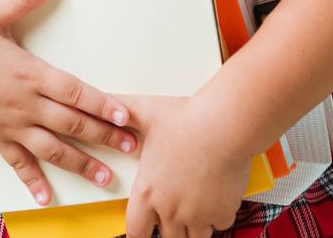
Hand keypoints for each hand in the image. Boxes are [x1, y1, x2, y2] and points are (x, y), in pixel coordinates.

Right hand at [0, 0, 140, 205]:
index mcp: (29, 74)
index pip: (73, 92)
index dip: (102, 104)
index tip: (126, 115)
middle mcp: (24, 104)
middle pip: (71, 124)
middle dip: (104, 136)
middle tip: (132, 147)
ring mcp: (11, 125)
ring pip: (52, 149)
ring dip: (81, 164)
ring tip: (107, 178)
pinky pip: (18, 163)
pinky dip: (32, 181)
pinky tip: (46, 198)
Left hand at [119, 92, 253, 237]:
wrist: (224, 125)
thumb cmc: (187, 119)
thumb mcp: (146, 113)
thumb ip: (124, 111)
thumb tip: (108, 107)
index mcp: (147, 192)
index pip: (135, 232)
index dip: (138, 232)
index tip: (143, 230)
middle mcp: (171, 209)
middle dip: (169, 228)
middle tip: (174, 212)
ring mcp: (198, 215)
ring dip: (193, 227)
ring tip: (195, 208)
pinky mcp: (223, 213)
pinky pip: (219, 225)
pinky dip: (217, 217)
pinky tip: (215, 198)